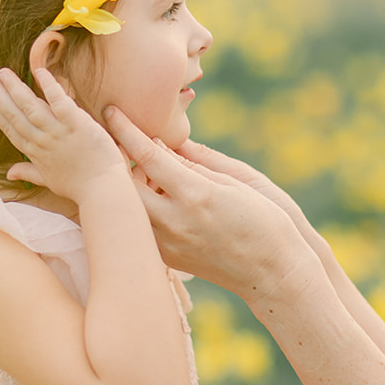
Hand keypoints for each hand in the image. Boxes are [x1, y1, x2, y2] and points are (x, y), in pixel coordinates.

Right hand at [0, 67, 130, 203]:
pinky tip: (39, 71)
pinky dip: (49, 86)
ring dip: (14, 88)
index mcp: (35, 153)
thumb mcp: (49, 180)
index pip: (10, 128)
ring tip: (2, 72)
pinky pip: (60, 101)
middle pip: (15, 114)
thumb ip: (28, 172)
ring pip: (30, 106)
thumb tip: (9, 174)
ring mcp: (58, 132)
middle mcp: (42, 141)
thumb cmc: (79, 187)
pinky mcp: (77, 124)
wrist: (102, 190)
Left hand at [103, 108, 320, 302]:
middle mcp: (175, 220)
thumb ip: (195, 163)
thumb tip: (164, 145)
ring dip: (130, 187)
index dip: (126, 130)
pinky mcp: (169, 259)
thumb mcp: (236, 182)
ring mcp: (169, 243)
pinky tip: (157, 200)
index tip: (110, 110)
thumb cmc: (265, 222)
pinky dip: (142, 209)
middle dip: (120, 161)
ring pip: (129, 208)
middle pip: (124, 184)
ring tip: (145, 174)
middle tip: (124, 145)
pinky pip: (142, 227)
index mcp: (195, 194)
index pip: (148, 155)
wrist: (273, 274)